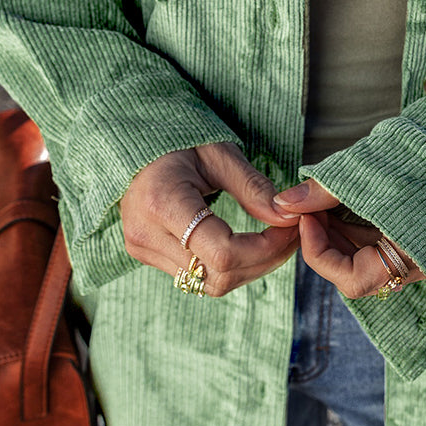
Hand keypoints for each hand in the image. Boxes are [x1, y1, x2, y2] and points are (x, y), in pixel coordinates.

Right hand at [121, 142, 298, 295]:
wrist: (135, 145)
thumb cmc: (179, 141)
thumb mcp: (220, 154)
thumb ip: (253, 188)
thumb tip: (288, 218)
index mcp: (162, 203)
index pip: (223, 252)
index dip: (265, 248)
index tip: (290, 227)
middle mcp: (147, 235)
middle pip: (219, 276)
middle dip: (264, 260)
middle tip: (289, 234)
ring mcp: (143, 249)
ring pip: (210, 284)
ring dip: (249, 268)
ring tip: (271, 239)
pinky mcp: (147, 256)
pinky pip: (197, 277)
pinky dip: (228, 267)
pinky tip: (245, 244)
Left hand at [272, 177, 425, 297]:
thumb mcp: (377, 171)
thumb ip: (328, 190)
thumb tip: (284, 204)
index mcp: (416, 256)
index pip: (353, 280)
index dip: (320, 253)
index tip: (305, 218)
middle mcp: (421, 262)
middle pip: (357, 270)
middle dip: (325, 240)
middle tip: (307, 206)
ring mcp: (423, 249)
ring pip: (367, 254)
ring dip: (338, 230)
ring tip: (322, 198)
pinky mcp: (423, 234)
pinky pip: (381, 239)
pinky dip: (357, 222)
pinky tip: (342, 198)